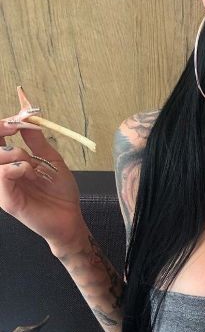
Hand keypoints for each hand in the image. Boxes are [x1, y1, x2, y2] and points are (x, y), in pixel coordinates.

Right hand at [0, 119, 85, 251]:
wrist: (70, 216)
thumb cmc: (60, 191)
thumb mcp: (50, 159)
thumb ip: (36, 140)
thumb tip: (26, 115)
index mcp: (10, 163)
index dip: (1, 125)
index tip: (16, 119)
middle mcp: (2, 174)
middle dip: (0, 131)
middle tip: (15, 128)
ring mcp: (3, 187)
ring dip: (15, 153)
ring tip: (32, 165)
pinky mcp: (7, 200)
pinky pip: (2, 175)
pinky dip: (16, 168)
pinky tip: (29, 172)